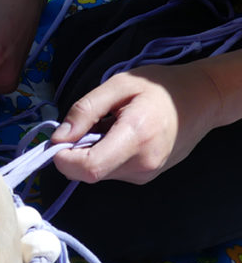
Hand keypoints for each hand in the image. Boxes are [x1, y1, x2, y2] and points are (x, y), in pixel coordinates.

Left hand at [51, 63, 219, 183]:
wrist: (203, 100)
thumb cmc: (161, 87)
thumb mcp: (118, 85)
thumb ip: (85, 110)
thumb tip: (58, 138)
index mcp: (135, 137)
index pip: (88, 168)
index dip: (64, 159)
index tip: (59, 141)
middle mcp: (142, 163)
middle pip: (89, 173)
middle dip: (76, 154)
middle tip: (88, 126)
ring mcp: (145, 174)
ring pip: (98, 173)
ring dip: (91, 153)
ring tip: (110, 127)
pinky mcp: (145, 177)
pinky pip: (111, 171)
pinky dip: (105, 156)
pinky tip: (119, 137)